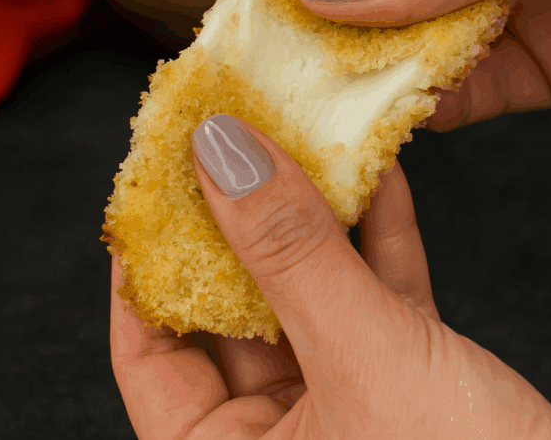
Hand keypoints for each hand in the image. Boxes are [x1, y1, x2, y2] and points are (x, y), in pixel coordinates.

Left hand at [110, 114, 550, 438]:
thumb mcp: (363, 357)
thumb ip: (290, 254)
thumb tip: (221, 152)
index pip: (151, 355)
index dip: (145, 263)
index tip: (155, 180)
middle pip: (231, 314)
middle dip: (240, 222)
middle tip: (232, 139)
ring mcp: (343, 414)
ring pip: (309, 298)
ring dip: (314, 219)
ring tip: (302, 139)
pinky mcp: (405, 388)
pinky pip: (375, 301)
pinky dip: (378, 241)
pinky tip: (378, 176)